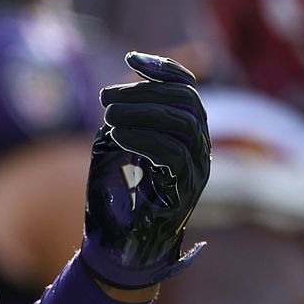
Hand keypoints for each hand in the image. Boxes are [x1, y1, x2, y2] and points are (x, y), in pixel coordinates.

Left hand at [80, 52, 211, 288]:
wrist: (114, 244)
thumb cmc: (113, 193)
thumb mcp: (114, 142)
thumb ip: (125, 112)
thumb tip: (128, 77)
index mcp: (184, 134)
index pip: (187, 89)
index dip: (163, 68)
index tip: (131, 58)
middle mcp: (198, 150)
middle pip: (186, 102)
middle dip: (145, 91)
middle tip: (105, 99)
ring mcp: (196, 172)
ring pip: (184, 124)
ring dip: (143, 112)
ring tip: (108, 116)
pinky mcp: (186, 194)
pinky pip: (176, 156)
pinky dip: (146, 138)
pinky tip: (118, 136)